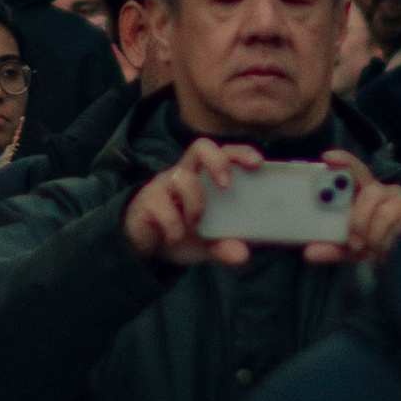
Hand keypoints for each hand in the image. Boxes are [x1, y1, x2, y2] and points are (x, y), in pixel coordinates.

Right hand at [124, 136, 263, 268]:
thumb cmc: (180, 235)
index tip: (257, 163)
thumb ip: (224, 248)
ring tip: (195, 225)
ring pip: (183, 177)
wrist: (143, 248)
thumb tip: (243, 254)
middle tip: (227, 185)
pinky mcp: (147, 200)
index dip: (240, 153)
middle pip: (201, 147)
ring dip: (195, 204)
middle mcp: (184, 174)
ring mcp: (164, 184)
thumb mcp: (206, 246)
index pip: (223, 153)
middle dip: (218, 161)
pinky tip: (174, 237)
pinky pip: (163, 207)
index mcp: (203, 178)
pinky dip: (174, 227)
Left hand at [318, 156, 400, 267]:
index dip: (343, 161)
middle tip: (352, 241)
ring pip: (384, 209)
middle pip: (370, 191)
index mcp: (362, 192)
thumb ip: (331, 248)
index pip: (354, 169)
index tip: (327, 157)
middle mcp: (382, 190)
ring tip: (368, 249)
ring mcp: (400, 198)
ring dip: (374, 233)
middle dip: (359, 218)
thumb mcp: (349, 249)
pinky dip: (385, 238)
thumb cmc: (373, 246)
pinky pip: (396, 222)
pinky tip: (383, 249)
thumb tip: (308, 253)